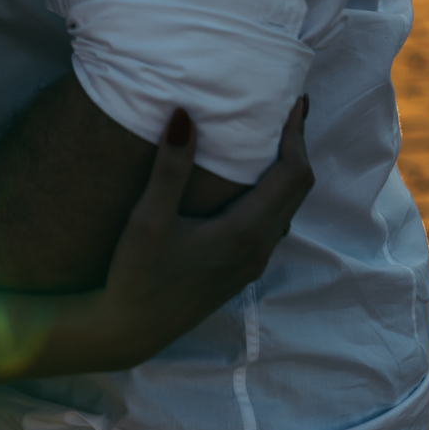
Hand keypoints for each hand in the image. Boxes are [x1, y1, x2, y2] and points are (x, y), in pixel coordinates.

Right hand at [100, 97, 312, 367]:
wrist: (131, 329)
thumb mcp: (149, 219)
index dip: (297, 134)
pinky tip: (248, 180)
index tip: (293, 100)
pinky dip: (273, 191)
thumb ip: (170, 167)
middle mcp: (258, 248)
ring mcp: (251, 263)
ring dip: (286, 170)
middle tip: (285, 108)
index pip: (292, 175)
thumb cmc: (136, 275)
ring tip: (268, 136)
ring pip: (287, 207)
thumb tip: (185, 113)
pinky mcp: (239, 269)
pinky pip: (272, 221)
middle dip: (296, 145)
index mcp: (244, 233)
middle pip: (297, 189)